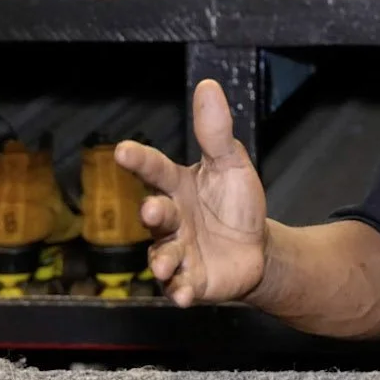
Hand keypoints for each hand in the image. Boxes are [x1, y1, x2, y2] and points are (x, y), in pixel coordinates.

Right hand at [117, 80, 267, 306]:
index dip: (140, 160)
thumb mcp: (231, 163)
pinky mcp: (190, 280)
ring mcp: (177, 252)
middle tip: (155, 209)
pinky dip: (180, 292)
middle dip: (153, 214)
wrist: (256, 249)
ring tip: (168, 263)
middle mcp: (170, 220)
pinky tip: (185, 294)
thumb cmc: (235, 203)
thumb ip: (216, 131)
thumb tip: (208, 85)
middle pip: (156, 216)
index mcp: (177, 187)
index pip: (155, 170)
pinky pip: (179, 288)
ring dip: (163, 259)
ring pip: (161, 256)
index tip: (123, 150)